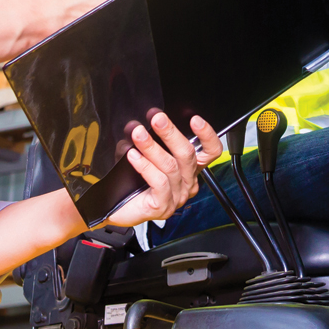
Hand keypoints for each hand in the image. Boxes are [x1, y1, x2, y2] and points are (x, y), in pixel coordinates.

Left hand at [102, 111, 222, 227]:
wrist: (117, 209)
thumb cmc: (133, 182)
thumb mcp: (145, 155)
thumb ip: (148, 141)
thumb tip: (140, 125)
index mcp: (190, 169)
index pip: (211, 152)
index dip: (207, 135)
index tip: (194, 120)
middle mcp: (187, 183)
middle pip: (187, 154)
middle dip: (171, 133)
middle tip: (157, 119)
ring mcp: (177, 197)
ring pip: (171, 167)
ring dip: (152, 147)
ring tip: (138, 134)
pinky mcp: (163, 207)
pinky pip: (159, 182)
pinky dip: (145, 166)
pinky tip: (133, 156)